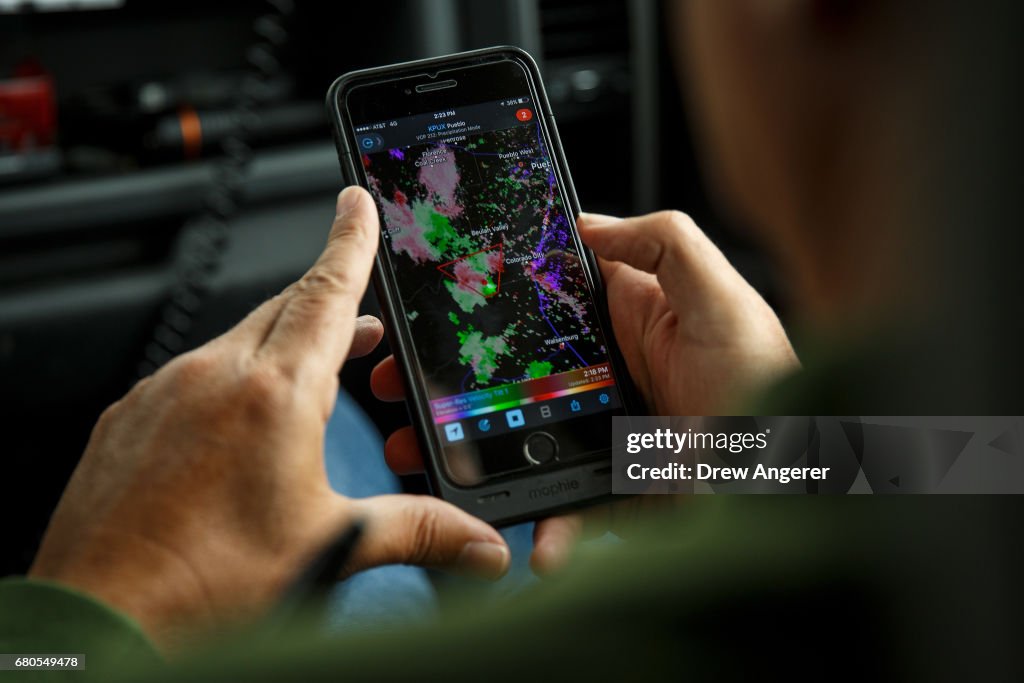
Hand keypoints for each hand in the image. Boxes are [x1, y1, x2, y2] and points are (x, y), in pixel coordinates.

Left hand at [29, 187, 509, 650]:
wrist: (100, 618)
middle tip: (363, 317)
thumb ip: (415, 531)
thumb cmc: (203, 583)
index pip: (326, 293)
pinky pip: (193, 374)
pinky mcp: (130, 419)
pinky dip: (230, 378)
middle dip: (327, 300)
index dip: (350, 242)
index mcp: (274, 394)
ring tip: (313, 372)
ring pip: (237, 339)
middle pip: (282, 307)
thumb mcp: (329, 548)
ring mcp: (164, 393)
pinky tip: (239, 421)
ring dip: (280, 344)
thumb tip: (480, 544)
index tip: (357, 202)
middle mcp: (213, 376)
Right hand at [372, 210, 797, 572]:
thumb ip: (666, 243)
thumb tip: (589, 221)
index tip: (441, 308)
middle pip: (521, 373)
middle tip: (409, 390)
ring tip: (440, 464)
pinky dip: (552, 527)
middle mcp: (615, 373)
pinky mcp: (623, 488)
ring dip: (483, 456)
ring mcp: (612, 433)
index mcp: (634, 319)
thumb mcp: (728, 298)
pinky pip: (573, 505)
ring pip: (529, 442)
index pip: (549, 299)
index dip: (494, 300)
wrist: (805, 487)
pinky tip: (541, 544)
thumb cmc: (775, 386)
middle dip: (464, 384)